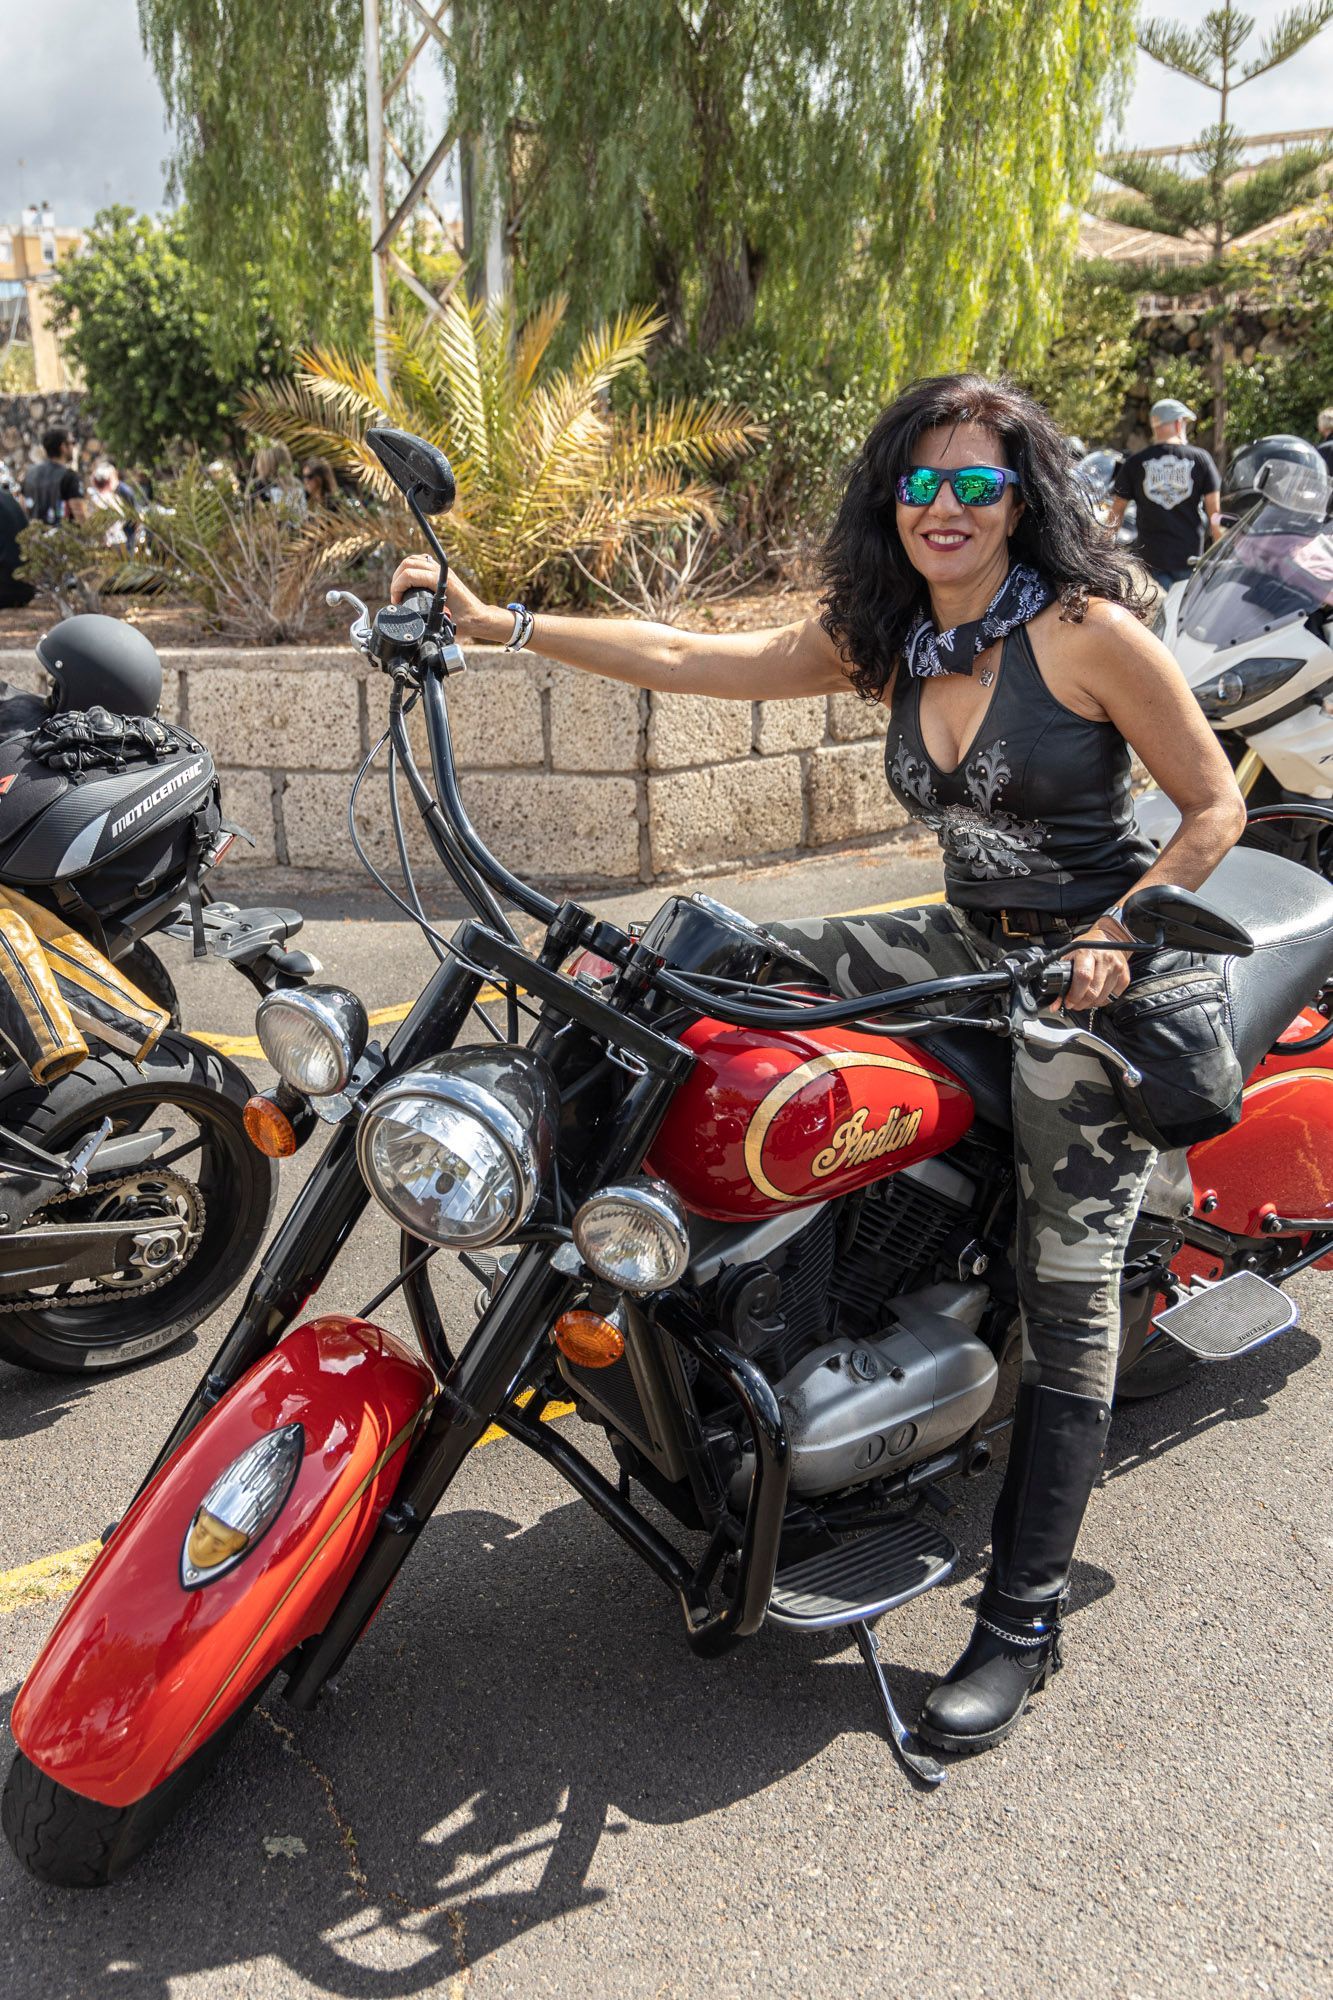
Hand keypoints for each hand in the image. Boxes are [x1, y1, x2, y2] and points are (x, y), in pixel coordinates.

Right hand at [389, 555, 503, 640]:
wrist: (479, 617)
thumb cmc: (466, 622)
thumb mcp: (444, 621)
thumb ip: (428, 617)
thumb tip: (411, 616)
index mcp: (441, 582)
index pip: (409, 575)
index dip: (397, 588)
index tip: (396, 601)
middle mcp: (441, 572)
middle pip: (408, 563)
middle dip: (396, 580)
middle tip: (395, 596)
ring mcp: (442, 570)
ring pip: (413, 560)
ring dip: (401, 572)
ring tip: (399, 589)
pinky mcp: (442, 572)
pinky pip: (421, 562)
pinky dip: (410, 568)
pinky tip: (408, 581)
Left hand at [1060, 917, 1133, 1012]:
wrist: (1107, 938)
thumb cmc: (1085, 948)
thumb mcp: (1069, 957)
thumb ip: (1062, 979)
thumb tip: (1055, 1003)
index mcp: (1087, 952)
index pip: (1083, 976)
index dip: (1075, 994)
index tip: (1069, 1002)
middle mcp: (1104, 958)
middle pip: (1093, 991)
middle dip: (1081, 1003)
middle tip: (1075, 1004)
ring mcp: (1116, 967)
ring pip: (1103, 997)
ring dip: (1091, 1003)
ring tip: (1084, 999)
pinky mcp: (1124, 975)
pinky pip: (1113, 997)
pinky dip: (1103, 1000)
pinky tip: (1096, 995)